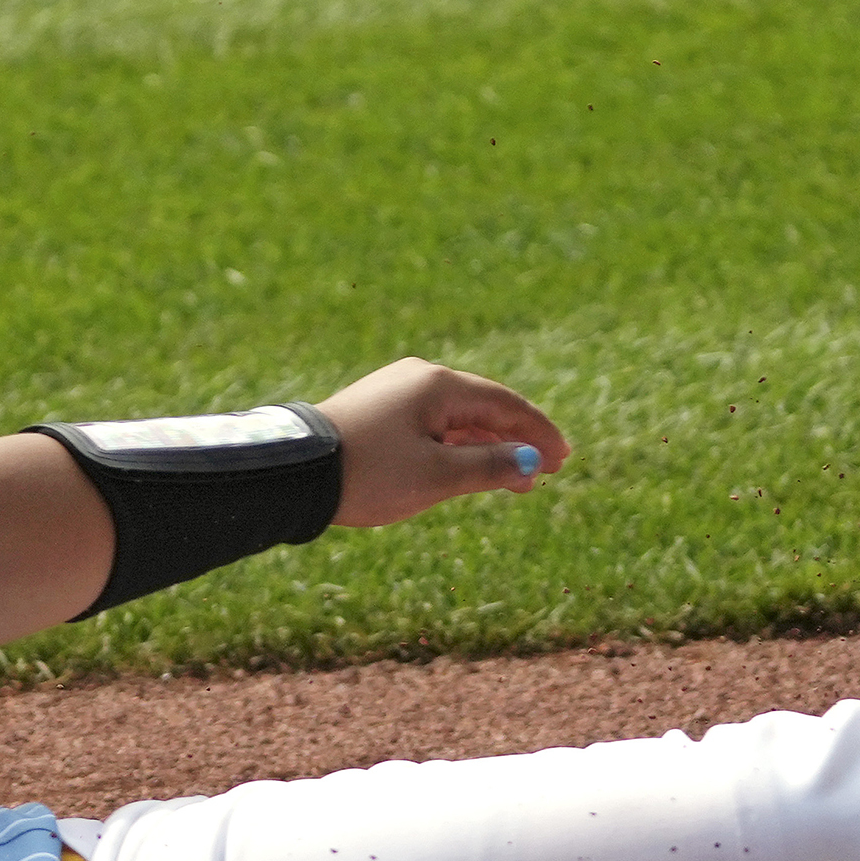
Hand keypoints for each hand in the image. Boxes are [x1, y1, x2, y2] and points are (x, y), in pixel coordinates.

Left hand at [314, 358, 568, 528]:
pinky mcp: (378, 411)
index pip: (504, 404)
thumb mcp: (437, 477)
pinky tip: (469, 468)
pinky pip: (432, 425)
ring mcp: (396, 393)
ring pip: (457, 419)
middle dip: (517, 440)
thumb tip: (529, 463)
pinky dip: (457, 446)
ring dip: (487, 447)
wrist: (296, 473)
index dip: (538, 432)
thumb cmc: (369, 473)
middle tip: (547, 470)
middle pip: (483, 408)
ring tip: (514, 480)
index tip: (563, 458)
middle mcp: (419, 380)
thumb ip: (489, 468)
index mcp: (438, 385)